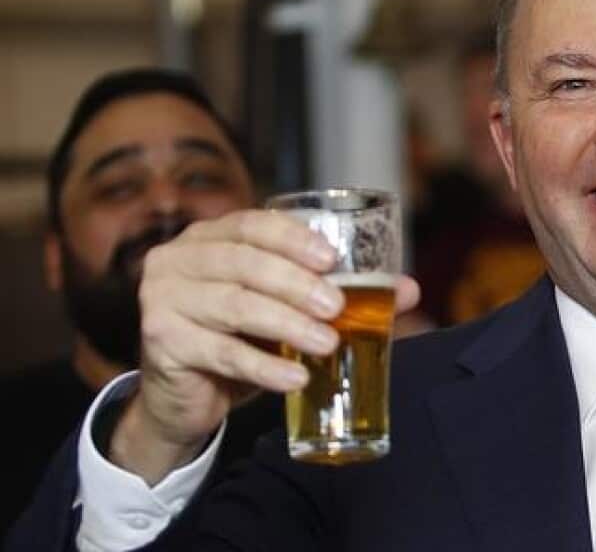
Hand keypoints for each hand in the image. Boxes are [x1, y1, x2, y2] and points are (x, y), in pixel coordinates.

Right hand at [110, 210, 419, 483]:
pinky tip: (297, 378)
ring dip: (287, 325)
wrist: (184, 396)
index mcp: (210, 238)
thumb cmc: (240, 339)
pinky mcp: (161, 342)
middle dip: (297, 284)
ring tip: (327, 342)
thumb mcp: (286, 311)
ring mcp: (163, 299)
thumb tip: (409, 290)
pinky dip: (264, 367)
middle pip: (245, 264)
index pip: (252, 224)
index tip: (332, 260)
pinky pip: (221, 353)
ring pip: (235, 306)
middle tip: (336, 306)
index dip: (293, 239)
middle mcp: (179, 259)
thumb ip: (341, 294)